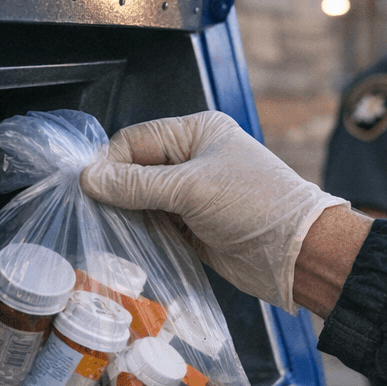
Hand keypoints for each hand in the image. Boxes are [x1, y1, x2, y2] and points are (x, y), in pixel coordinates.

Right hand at [80, 112, 347, 311]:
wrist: (297, 253)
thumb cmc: (257, 207)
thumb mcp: (192, 188)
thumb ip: (138, 184)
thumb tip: (90, 178)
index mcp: (198, 133)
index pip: (136, 140)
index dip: (110, 163)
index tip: (89, 188)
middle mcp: (194, 160)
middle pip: (136, 170)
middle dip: (116, 190)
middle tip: (93, 212)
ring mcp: (194, 195)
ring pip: (143, 201)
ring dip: (127, 215)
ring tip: (107, 229)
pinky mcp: (194, 228)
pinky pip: (156, 226)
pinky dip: (141, 233)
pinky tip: (127, 243)